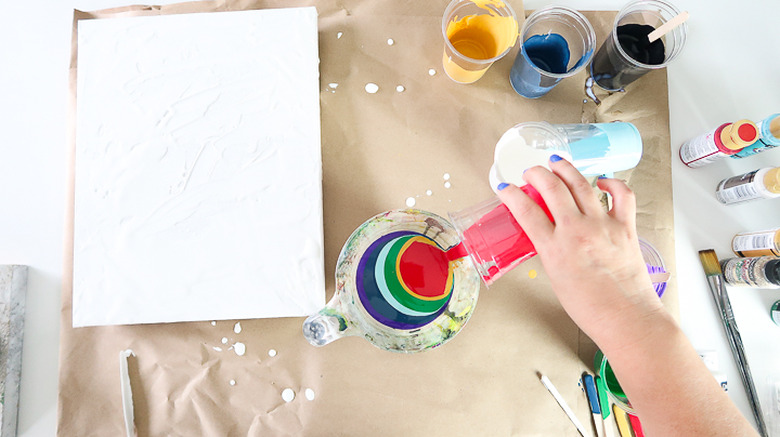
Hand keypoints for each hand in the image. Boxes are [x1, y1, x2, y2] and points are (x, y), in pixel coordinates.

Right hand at [496, 155, 663, 350]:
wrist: (626, 319)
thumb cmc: (591, 309)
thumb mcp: (555, 278)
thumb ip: (551, 251)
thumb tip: (549, 234)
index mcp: (554, 249)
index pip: (525, 210)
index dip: (511, 195)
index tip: (505, 188)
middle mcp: (577, 232)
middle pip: (552, 188)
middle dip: (537, 173)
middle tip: (531, 171)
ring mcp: (603, 226)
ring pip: (581, 184)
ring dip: (566, 169)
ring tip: (557, 162)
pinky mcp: (625, 227)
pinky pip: (621, 195)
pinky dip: (611, 182)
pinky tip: (602, 180)